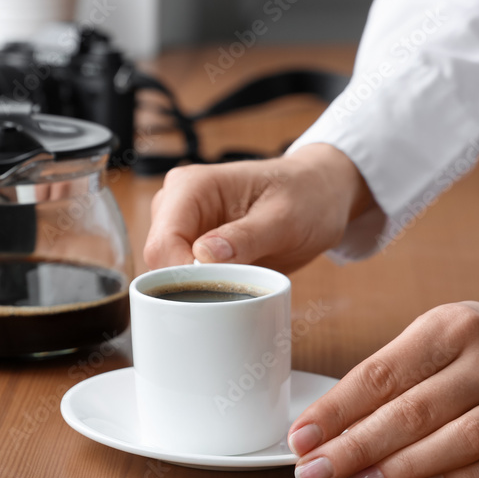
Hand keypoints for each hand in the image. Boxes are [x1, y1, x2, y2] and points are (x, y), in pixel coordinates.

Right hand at [143, 143, 374, 272]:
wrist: (319, 194)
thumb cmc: (306, 196)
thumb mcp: (285, 219)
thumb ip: (246, 237)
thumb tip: (203, 256)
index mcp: (191, 186)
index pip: (163, 242)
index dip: (184, 275)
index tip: (219, 290)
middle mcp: (176, 202)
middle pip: (159, 259)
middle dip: (191, 284)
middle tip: (234, 291)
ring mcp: (181, 223)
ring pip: (167, 271)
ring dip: (198, 287)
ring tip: (239, 283)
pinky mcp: (190, 243)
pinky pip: (184, 275)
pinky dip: (205, 287)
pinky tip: (232, 284)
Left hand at [289, 302, 478, 477]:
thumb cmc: (471, 346)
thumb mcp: (431, 340)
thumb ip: (389, 377)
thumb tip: (329, 427)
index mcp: (446, 328)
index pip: (377, 375)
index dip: (334, 411)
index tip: (300, 437)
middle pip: (410, 412)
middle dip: (354, 448)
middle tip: (314, 471)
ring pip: (456, 441)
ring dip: (401, 468)